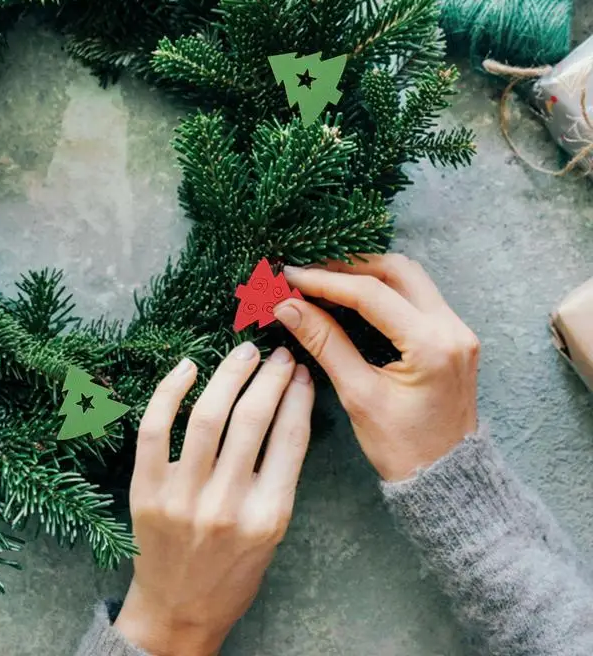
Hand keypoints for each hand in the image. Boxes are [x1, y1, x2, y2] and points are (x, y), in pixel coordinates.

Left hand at [115, 342, 314, 655]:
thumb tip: (288, 407)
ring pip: (207, 416)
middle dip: (270, 377)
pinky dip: (169, 391)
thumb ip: (280, 477)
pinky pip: (154, 429)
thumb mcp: (272, 531)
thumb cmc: (232, 571)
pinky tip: (187, 366)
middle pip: (252, 419)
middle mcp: (226, 506)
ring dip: (229, 374)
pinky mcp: (145, 491)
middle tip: (277, 354)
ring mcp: (182, 498)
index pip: (290, 438)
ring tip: (244, 353)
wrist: (178, 612)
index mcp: (268, 517)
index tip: (301, 371)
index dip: (298, 395)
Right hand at [273, 254, 478, 482]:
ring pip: (410, 277)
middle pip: (397, 270)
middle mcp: (452, 328)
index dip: (325, 281)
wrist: (447, 479)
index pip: (371, 294)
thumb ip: (324, 343)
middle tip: (308, 273)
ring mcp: (457, 329)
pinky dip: (384, 288)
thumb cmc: (402, 448)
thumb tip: (287, 306)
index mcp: (431, 345)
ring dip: (367, 272)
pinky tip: (353, 296)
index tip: (289, 276)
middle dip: (348, 266)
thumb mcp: (358, 395)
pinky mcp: (453, 335)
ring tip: (326, 279)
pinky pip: (417, 295)